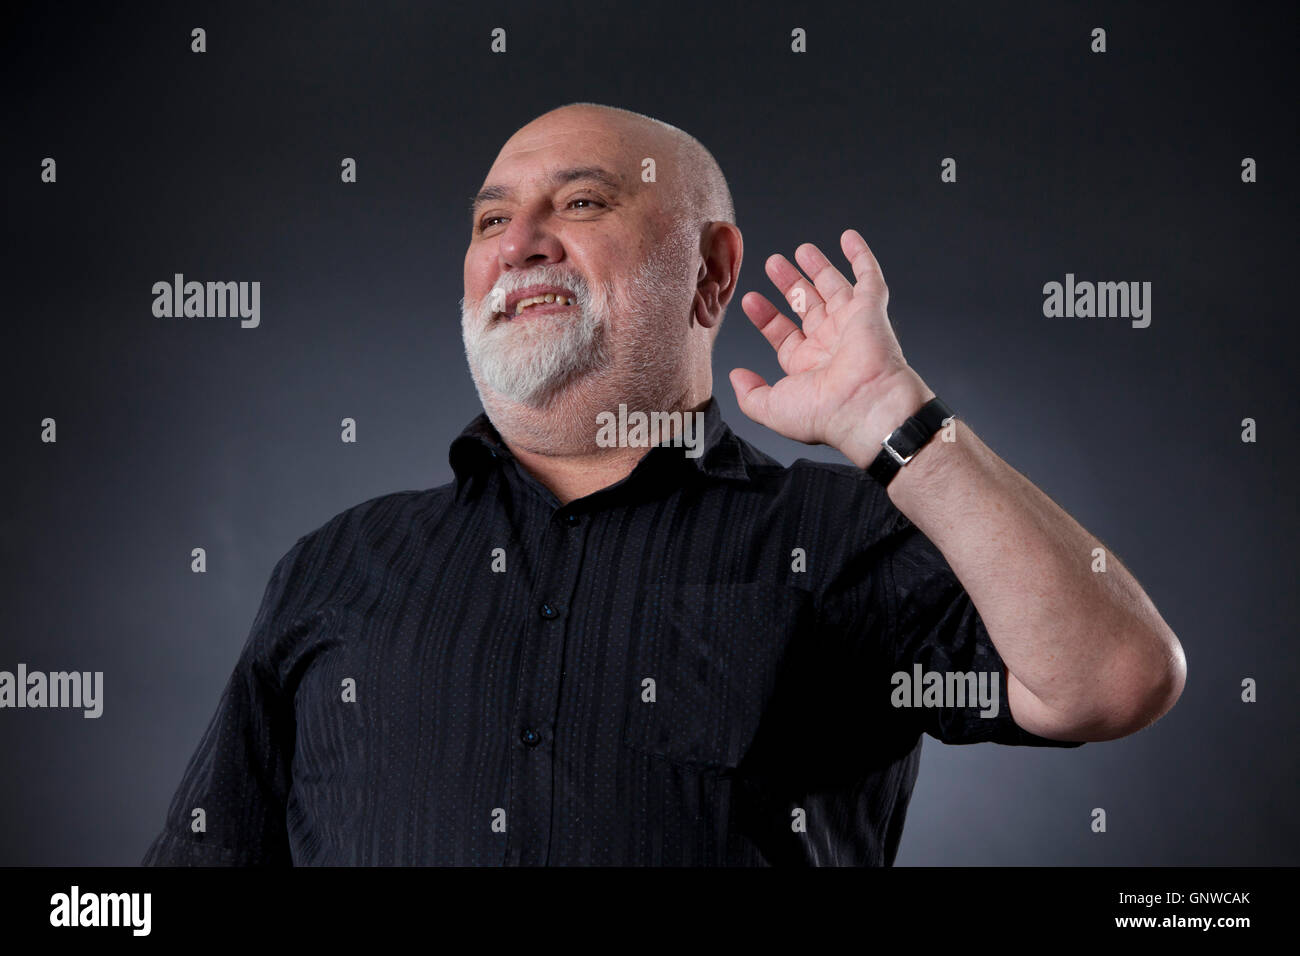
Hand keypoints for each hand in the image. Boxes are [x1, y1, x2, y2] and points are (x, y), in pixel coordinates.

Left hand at [728, 228, 931, 461]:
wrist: (864, 406)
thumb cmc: (822, 412)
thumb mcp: (771, 408)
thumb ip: (749, 394)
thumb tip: (735, 376)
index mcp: (808, 366)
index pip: (784, 334)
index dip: (766, 317)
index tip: (749, 299)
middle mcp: (831, 344)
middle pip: (807, 306)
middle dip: (790, 284)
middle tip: (773, 263)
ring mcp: (852, 325)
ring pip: (834, 288)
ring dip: (817, 267)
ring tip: (800, 248)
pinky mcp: (872, 309)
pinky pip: (869, 276)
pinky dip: (860, 256)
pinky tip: (848, 237)